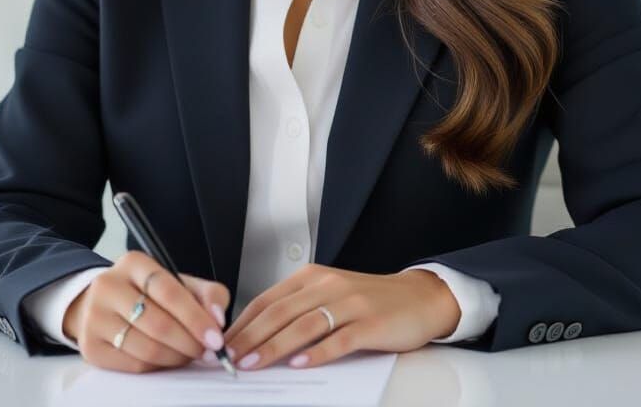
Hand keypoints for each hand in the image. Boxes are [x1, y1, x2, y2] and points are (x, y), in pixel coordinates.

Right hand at [62, 250, 229, 372]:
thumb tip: (217, 318)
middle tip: (207, 351)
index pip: (169, 291)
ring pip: (146, 348)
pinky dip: (158, 367)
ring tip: (189, 354)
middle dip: (189, 342)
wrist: (103, 304)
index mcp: (133, 263)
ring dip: (176, 357)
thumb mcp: (179, 282)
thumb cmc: (148, 294)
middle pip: (158, 323)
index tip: (216, 337)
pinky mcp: (90, 346)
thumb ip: (207, 294)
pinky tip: (167, 359)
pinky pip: (133, 365)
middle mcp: (108, 286)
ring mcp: (95, 317)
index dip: (196, 317)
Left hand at [222, 263, 460, 370]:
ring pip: (304, 325)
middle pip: (281, 312)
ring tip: (253, 364)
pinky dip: (316, 353)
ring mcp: (350, 303)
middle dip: (250, 336)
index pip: (268, 299)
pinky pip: (338, 339)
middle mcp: (329, 285)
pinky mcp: (370, 323)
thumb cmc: (370, 300)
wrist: (419, 297)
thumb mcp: (330, 295)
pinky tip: (300, 364)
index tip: (222, 343)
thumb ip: (299, 309)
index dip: (243, 322)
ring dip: (274, 346)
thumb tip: (258, 336)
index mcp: (313, 276)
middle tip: (229, 358)